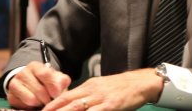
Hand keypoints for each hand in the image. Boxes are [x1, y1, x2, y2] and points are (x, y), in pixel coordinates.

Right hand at [7, 61, 70, 108]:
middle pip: (39, 89)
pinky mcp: (11, 95)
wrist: (31, 87)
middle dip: (47, 98)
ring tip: (43, 100)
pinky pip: (24, 104)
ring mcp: (15, 83)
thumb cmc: (46, 82)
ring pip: (31, 98)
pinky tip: (35, 103)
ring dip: (40, 102)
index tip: (56, 94)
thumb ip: (62, 80)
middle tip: (50, 100)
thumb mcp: (56, 78)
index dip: (52, 86)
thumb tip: (60, 85)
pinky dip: (31, 106)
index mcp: (36, 66)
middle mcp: (23, 73)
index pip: (45, 74)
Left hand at [42, 68, 163, 110]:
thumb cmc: (120, 87)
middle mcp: (92, 91)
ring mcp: (101, 99)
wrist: (140, 83)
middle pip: (67, 102)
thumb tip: (70, 104)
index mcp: (88, 85)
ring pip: (77, 108)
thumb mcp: (100, 87)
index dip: (51, 105)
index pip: (64, 96)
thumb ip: (86, 95)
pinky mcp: (111, 106)